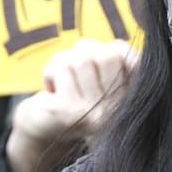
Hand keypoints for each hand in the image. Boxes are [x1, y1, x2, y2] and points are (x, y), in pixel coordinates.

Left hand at [7, 39, 138, 171]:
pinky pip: (60, 69)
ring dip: (64, 62)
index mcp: (129, 100)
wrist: (42, 126)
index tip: (97, 61)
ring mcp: (92, 115)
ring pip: (80, 59)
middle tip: (75, 65)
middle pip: (105, 55)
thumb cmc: (75, 93)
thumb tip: (119, 45)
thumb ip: (116, 59)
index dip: (110, 48)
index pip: (127, 57)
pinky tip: (52, 89)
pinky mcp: (67, 113)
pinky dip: (50, 73)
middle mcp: (115, 112)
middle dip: (85, 51)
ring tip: (62, 79)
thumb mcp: (101, 77)